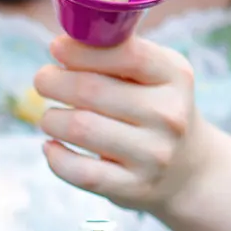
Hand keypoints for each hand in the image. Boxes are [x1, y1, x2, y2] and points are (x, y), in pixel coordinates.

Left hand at [35, 35, 212, 214]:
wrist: (187, 170)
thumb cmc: (154, 108)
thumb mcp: (154, 74)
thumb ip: (116, 54)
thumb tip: (63, 43)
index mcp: (175, 76)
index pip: (126, 54)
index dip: (81, 50)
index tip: (56, 48)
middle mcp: (169, 115)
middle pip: (91, 91)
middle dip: (53, 81)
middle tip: (43, 80)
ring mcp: (153, 155)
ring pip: (79, 128)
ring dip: (51, 119)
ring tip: (50, 116)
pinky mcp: (132, 187)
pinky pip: (78, 171)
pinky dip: (55, 157)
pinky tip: (51, 146)